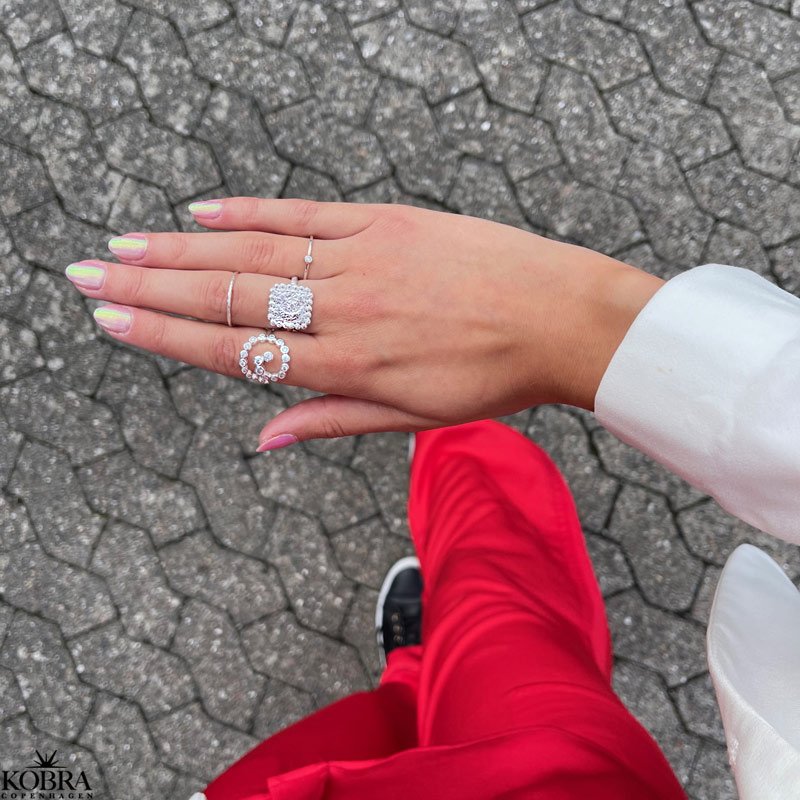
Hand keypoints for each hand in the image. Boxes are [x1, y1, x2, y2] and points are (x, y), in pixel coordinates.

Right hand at [66, 198, 662, 449]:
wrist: (561, 317)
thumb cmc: (493, 377)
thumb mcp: (413, 420)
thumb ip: (333, 421)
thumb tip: (264, 436)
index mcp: (350, 365)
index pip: (239, 351)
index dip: (170, 338)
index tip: (115, 323)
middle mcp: (345, 311)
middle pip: (231, 298)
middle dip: (153, 288)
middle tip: (90, 276)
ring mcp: (365, 260)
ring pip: (257, 255)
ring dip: (185, 250)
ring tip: (128, 246)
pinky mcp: (389, 222)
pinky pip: (307, 216)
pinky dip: (252, 213)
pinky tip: (205, 210)